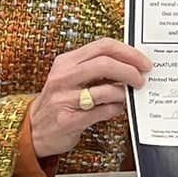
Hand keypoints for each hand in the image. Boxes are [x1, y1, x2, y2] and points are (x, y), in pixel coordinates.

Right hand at [27, 38, 152, 159]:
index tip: (143, 62)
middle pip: (105, 64)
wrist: (34, 130)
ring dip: (123, 93)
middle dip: (130, 70)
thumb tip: (130, 63)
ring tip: (127, 96)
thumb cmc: (59, 101)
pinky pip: (103, 111)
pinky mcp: (69, 120)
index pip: (103, 46)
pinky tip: (115, 108)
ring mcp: (64, 99)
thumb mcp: (70, 77)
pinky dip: (116, 109)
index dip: (128, 52)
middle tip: (141, 79)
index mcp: (66, 62)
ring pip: (106, 90)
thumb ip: (95, 68)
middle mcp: (63, 77)